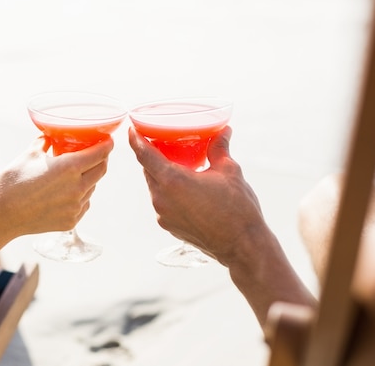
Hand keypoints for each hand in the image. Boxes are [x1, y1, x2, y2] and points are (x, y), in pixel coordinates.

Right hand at [0, 135, 113, 237]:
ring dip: (89, 178)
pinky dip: (81, 195)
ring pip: (92, 188)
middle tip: (96, 153)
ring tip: (77, 172)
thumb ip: (45, 142)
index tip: (108, 140)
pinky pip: (84, 204)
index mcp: (69, 167)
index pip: (100, 153)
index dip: (106, 145)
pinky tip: (69, 191)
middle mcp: (77, 187)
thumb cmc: (12, 181)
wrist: (0, 215)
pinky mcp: (71, 221)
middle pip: (101, 170)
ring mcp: (75, 206)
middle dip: (101, 160)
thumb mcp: (29, 154)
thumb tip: (50, 136)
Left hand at [128, 126, 266, 265]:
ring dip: (160, 174)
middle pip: (148, 170)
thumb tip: (223, 131)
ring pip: (154, 186)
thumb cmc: (237, 208)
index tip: (131, 129)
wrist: (242, 246)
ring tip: (175, 164)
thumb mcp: (229, 171)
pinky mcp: (168, 225)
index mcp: (172, 180)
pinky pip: (161, 202)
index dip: (135, 140)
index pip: (144, 155)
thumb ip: (219, 148)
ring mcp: (162, 214)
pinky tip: (183, 188)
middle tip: (159, 142)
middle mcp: (161, 198)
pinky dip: (167, 191)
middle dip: (151, 155)